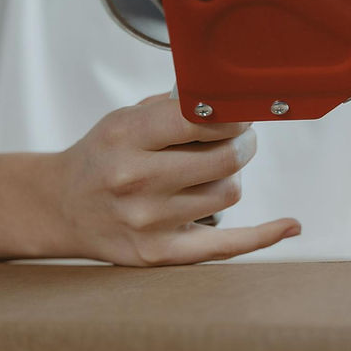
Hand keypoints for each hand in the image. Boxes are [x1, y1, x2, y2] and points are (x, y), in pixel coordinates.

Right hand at [46, 93, 299, 265]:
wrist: (62, 208)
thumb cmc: (102, 157)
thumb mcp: (125, 118)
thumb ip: (174, 107)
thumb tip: (229, 97)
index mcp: (126, 137)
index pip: (200, 119)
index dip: (233, 113)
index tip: (240, 111)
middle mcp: (135, 180)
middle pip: (227, 159)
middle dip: (243, 143)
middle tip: (240, 138)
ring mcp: (148, 222)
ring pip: (229, 193)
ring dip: (229, 178)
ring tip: (209, 172)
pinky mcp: (159, 253)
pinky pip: (228, 245)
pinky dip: (264, 235)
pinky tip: (289, 224)